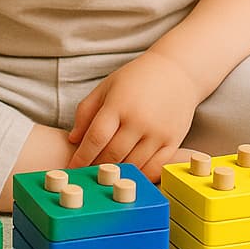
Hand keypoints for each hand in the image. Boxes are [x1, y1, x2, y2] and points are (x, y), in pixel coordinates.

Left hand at [66, 52, 200, 182]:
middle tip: (87, 176)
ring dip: (117, 174)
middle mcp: (139, 120)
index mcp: (119, 104)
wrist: (177, 71)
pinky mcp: (173, 141)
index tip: (72, 168)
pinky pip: (155, 167)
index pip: (96, 137)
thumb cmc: (137, 78)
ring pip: (132, 164)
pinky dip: (140, 175)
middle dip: (97, 167)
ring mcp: (158, 132)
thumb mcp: (107, 86)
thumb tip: (73, 139)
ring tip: (107, 177)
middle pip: (112, 155)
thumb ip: (86, 111)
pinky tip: (131, 175)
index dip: (82, 156)